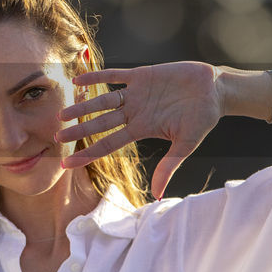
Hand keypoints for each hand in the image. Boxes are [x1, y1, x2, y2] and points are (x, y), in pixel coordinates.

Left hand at [57, 62, 221, 199]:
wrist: (215, 91)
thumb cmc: (203, 118)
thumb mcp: (185, 145)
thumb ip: (168, 167)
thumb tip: (156, 195)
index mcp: (142, 129)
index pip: (108, 145)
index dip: (87, 153)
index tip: (66, 163)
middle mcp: (134, 113)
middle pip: (100, 124)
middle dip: (79, 132)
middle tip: (56, 138)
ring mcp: (136, 94)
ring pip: (103, 101)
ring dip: (83, 107)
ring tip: (62, 114)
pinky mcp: (142, 76)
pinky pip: (115, 75)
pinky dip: (97, 75)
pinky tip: (78, 79)